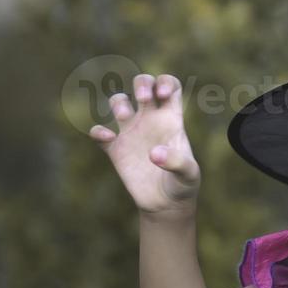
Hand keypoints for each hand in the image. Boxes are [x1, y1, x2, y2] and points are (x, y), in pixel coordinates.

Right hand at [89, 73, 200, 217]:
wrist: (166, 205)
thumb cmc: (183, 185)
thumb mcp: (189, 174)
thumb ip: (177, 162)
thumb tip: (154, 154)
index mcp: (172, 119)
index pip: (171, 86)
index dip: (165, 82)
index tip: (162, 95)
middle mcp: (150, 120)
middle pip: (144, 84)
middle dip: (141, 83)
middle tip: (143, 97)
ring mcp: (132, 133)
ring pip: (119, 101)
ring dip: (118, 102)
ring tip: (125, 117)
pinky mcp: (116, 150)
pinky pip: (99, 132)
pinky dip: (98, 131)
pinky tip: (108, 138)